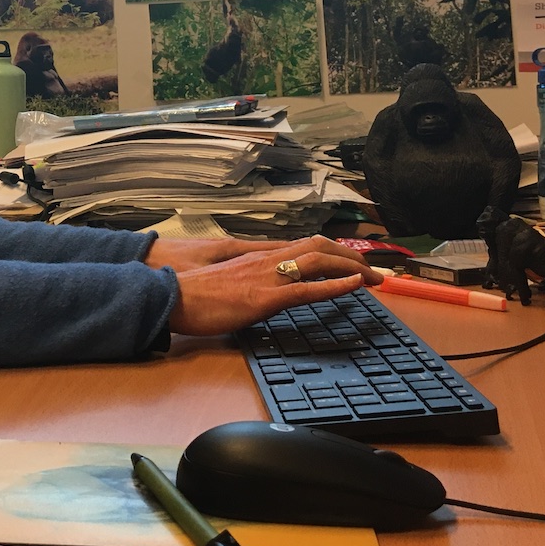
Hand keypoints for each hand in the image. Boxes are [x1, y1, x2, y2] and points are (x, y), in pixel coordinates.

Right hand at [166, 237, 384, 336]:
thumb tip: (265, 288)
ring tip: (375, 279)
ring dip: (352, 269)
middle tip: (374, 273)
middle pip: (319, 248)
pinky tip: (354, 286)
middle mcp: (266, 260)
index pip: (304, 247)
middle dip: (351, 258)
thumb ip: (249, 280)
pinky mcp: (264, 298)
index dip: (334, 253)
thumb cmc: (192, 295)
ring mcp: (266, 277)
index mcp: (257, 257)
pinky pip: (306, 288)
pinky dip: (334, 285)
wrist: (169, 298)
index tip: (353, 264)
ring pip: (319, 261)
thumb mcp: (227, 283)